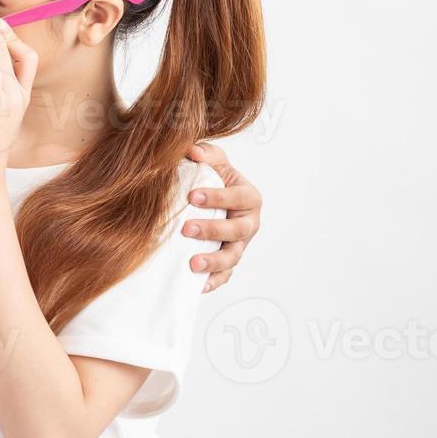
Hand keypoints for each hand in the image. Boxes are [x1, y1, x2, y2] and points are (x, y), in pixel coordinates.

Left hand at [182, 141, 261, 291]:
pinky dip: (213, 282)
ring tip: (192, 263)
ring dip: (214, 262)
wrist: (209, 200)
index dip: (218, 197)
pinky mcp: (228, 262)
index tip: (192, 196)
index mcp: (248, 197)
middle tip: (187, 228)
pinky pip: (224, 276)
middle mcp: (249, 223)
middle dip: (214, 230)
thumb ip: (205, 153)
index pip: (238, 197)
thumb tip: (192, 151)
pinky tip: (198, 285)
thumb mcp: (212, 160)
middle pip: (238, 230)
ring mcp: (239, 245)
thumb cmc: (212, 178)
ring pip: (233, 257)